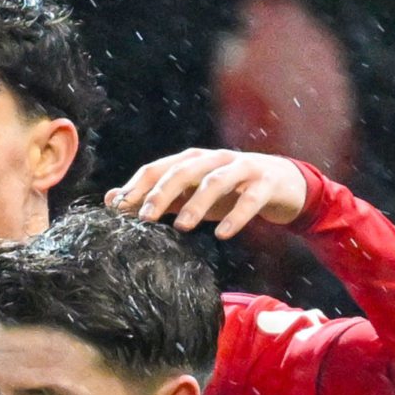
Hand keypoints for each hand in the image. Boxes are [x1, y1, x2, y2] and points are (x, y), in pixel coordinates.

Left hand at [107, 149, 309, 237]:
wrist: (282, 184)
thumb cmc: (230, 192)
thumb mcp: (191, 196)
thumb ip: (157, 199)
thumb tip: (112, 200)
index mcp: (193, 162)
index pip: (158, 168)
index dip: (138, 187)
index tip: (119, 210)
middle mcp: (214, 160)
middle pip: (183, 170)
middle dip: (162, 193)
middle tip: (145, 218)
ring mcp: (241, 169)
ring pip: (215, 181)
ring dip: (197, 203)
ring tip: (182, 227)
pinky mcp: (266, 183)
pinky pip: (250, 199)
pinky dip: (237, 216)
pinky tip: (223, 234)